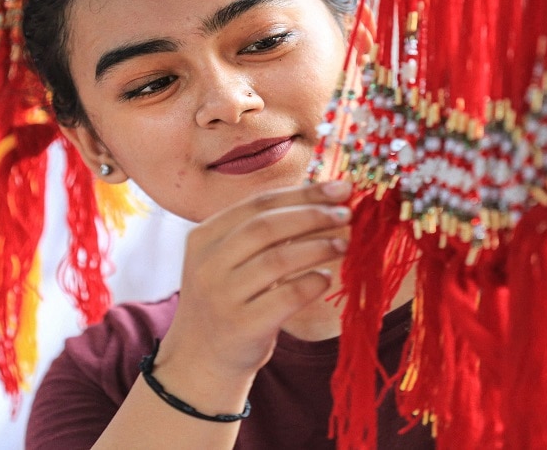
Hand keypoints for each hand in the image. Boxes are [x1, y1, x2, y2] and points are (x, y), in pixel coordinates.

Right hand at [150, 180, 352, 407]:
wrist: (199, 358)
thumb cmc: (227, 299)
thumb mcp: (228, 259)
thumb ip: (261, 231)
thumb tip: (322, 199)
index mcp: (203, 236)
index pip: (258, 203)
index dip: (303, 193)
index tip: (340, 188)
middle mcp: (208, 264)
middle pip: (266, 226)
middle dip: (312, 215)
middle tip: (346, 214)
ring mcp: (222, 296)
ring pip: (278, 260)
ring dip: (318, 247)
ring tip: (344, 245)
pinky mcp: (241, 326)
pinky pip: (286, 297)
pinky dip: (312, 283)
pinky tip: (328, 278)